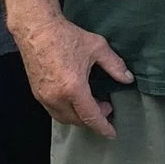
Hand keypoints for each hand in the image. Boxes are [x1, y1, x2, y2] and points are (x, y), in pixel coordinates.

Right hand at [17, 18, 132, 135]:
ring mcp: (44, 97)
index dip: (103, 127)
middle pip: (77, 121)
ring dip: (79, 117)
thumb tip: (128, 79)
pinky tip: (76, 100)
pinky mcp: (37, 93)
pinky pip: (54, 111)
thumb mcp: (97, 48)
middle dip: (93, 120)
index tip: (112, 134)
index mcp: (73, 88)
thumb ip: (115, 65)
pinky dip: (68, 111)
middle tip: (107, 107)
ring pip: (64, 118)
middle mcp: (56, 97)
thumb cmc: (66, 36)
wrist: (36, 29)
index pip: (90, 116)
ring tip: (93, 103)